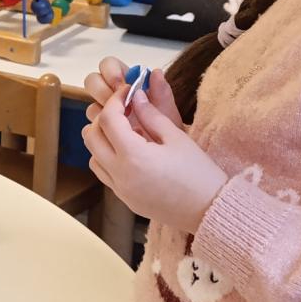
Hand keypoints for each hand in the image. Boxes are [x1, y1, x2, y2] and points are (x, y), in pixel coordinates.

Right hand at [81, 57, 183, 138]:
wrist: (169, 165)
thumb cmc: (170, 138)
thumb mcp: (169, 116)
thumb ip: (162, 95)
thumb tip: (156, 72)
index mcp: (128, 84)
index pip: (108, 66)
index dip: (111, 72)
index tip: (122, 86)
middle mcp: (113, 98)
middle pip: (92, 83)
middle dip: (102, 91)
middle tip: (118, 105)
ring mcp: (106, 118)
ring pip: (91, 108)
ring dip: (102, 113)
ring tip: (121, 125)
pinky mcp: (102, 137)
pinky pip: (92, 132)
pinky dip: (102, 134)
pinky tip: (118, 140)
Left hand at [81, 85, 226, 229]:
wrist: (209, 211)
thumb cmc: (199, 173)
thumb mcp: (176, 137)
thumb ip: (151, 115)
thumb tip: (136, 96)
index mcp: (133, 155)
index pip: (108, 119)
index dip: (115, 100)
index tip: (128, 91)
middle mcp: (120, 174)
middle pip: (91, 137)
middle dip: (104, 117)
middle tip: (124, 108)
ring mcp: (120, 189)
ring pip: (92, 156)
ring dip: (102, 139)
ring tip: (127, 130)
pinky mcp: (125, 199)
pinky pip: (104, 173)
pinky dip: (106, 157)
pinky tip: (129, 151)